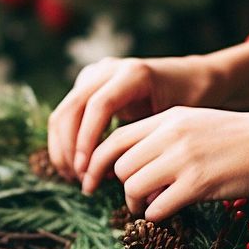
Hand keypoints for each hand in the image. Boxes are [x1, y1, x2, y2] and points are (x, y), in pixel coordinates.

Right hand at [46, 55, 216, 180]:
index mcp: (132, 75)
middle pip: (71, 108)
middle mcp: (108, 69)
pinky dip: (65, 142)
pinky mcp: (86, 85)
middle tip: (78, 179)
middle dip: (69, 148)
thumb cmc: (186, 104)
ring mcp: (94, 75)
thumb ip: (143, 142)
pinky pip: (65, 115)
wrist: (187, 79)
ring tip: (75, 177)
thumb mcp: (170, 121)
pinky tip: (74, 166)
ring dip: (62, 148)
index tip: (85, 170)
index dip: (87, 140)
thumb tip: (115, 176)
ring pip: (62, 112)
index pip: (98, 106)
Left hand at [81, 107, 248, 222]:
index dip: (98, 163)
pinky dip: (155, 214)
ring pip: (134, 186)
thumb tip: (127, 164)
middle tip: (135, 196)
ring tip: (149, 205)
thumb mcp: (192, 123)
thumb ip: (160, 136)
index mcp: (167, 119)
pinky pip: (157, 206)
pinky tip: (167, 211)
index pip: (115, 139)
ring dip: (137, 202)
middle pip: (121, 166)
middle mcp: (170, 136)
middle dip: (122, 185)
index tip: (92, 179)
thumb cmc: (233, 138)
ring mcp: (183, 159)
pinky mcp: (197, 184)